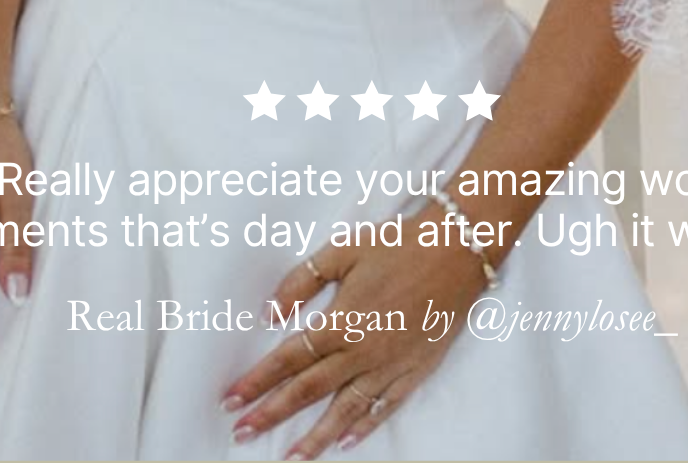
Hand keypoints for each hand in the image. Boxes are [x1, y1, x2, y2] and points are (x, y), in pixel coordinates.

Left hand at [218, 206, 492, 457]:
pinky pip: (383, 407)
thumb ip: (304, 280)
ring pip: (343, 410)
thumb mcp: (344, 250)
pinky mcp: (413, 371)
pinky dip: (363, 427)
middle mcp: (360, 352)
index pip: (289, 359)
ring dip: (314, 436)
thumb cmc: (397, 245)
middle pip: (308, 390)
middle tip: (243, 432)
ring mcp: (387, 366)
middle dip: (272, 413)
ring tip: (290, 458)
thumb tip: (271, 311)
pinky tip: (346, 442)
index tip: (231, 399)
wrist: (455, 253)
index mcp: (340, 322)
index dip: (257, 380)